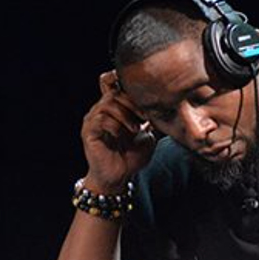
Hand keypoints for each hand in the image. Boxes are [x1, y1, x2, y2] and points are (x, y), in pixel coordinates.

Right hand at [80, 70, 155, 189]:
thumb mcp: (148, 135)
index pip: (111, 82)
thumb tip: (169, 108)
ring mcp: (93, 120)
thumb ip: (153, 121)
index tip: (144, 98)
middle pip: (113, 91)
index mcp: (113, 108)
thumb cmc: (131, 157)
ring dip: (125, 115)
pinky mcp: (89, 132)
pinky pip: (101, 120)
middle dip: (132, 102)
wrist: (119, 177)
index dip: (124, 84)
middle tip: (144, 118)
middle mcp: (101, 111)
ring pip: (108, 104)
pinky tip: (122, 136)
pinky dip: (115, 126)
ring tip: (135, 130)